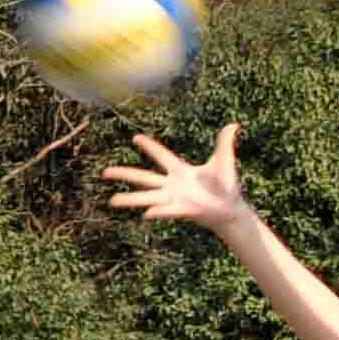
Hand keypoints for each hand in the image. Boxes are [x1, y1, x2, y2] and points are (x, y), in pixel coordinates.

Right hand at [101, 122, 251, 233]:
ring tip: (112, 201)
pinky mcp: (182, 211)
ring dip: (130, 199)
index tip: (135, 137)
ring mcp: (174, 199)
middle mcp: (171, 185)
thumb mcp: (224, 161)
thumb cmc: (225, 185)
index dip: (149, 146)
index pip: (161, 156)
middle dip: (124, 174)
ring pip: (147, 198)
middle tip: (105, 172)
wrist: (230, 208)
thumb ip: (224, 144)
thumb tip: (234, 125)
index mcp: (180, 171)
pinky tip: (146, 214)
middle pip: (144, 177)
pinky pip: (167, 210)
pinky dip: (158, 211)